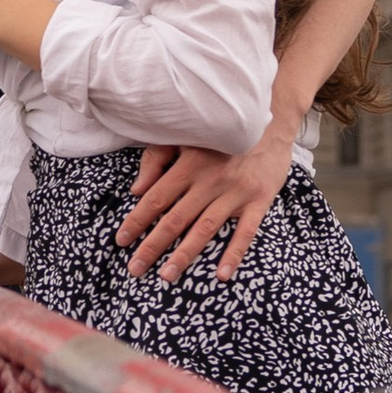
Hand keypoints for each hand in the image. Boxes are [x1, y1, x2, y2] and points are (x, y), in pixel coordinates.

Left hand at [115, 124, 295, 285]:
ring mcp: (236, 191)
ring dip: (184, 255)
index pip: (156, 198)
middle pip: (176, 218)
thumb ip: (158, 158)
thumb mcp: (186, 135)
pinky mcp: (259, 199)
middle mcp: (211, 179)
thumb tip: (137, 190)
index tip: (121, 240)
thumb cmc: (221, 130)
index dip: (136, 220)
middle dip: (152, 246)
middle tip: (135, 268)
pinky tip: (221, 275)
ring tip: (166, 276)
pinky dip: (233, 254)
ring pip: (205, 229)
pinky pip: (246, 232)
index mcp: (189, 163)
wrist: (270, 117)